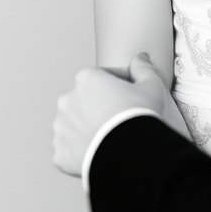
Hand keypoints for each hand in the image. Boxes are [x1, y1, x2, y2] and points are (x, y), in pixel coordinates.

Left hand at [52, 52, 185, 176]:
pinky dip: (82, 151)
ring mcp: (61, 128)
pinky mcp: (59, 153)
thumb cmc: (139, 115)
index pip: (104, 77)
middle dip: (100, 107)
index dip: (121, 85)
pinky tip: (101, 151)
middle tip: (121, 118)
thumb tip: (140, 58)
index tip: (133, 96)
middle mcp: (67, 101)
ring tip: (111, 137)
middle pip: (86, 101)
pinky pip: (70, 150)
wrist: (129, 152)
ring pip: (75, 125)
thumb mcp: (151, 85)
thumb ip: (143, 68)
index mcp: (86, 79)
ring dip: (88, 128)